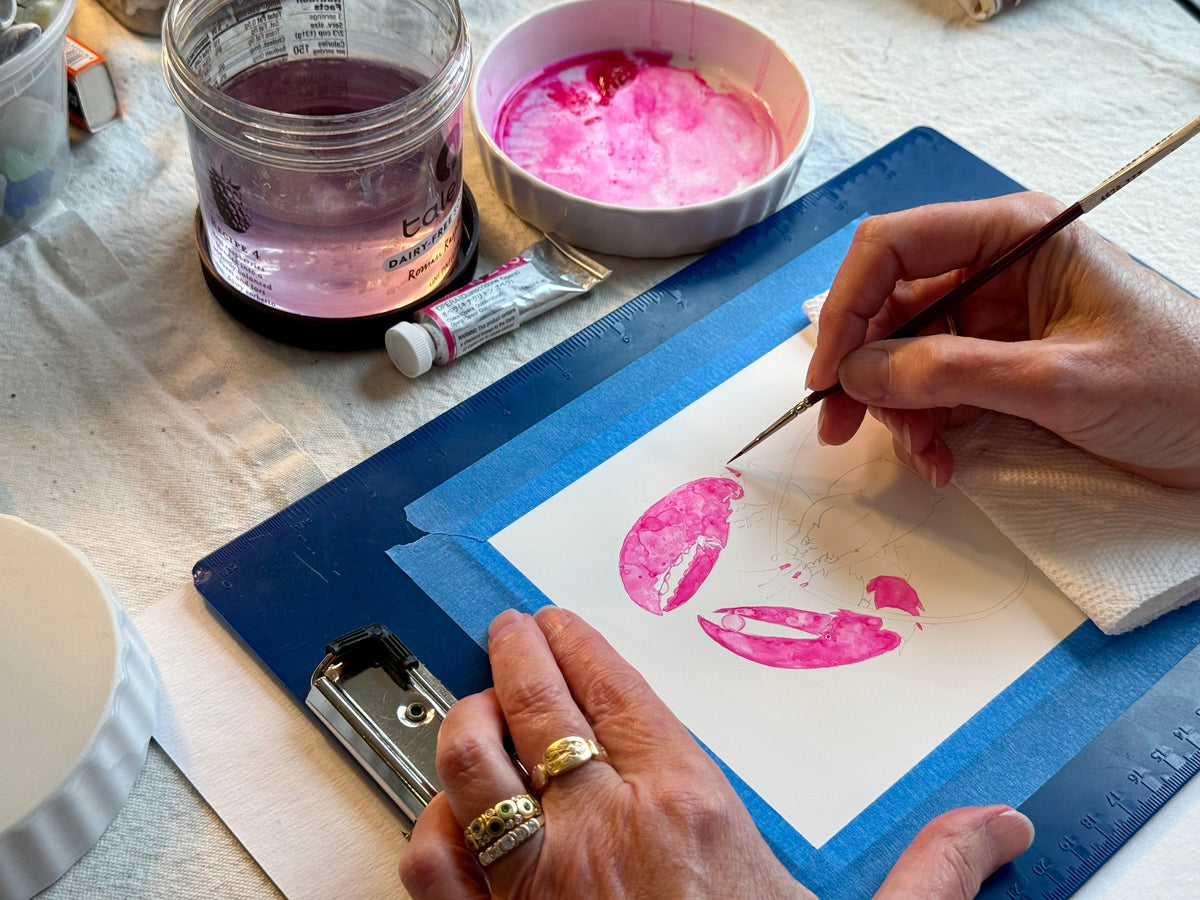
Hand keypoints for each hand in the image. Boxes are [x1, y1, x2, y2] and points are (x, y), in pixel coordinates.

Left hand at [399, 606, 1033, 898]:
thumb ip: (933, 874)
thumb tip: (1000, 830)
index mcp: (685, 813)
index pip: (613, 692)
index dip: (577, 642)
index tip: (561, 620)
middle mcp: (598, 834)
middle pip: (532, 707)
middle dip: (513, 653)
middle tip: (510, 630)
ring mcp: (534, 887)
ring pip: (467, 769)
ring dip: (464, 723)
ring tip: (475, 702)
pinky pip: (430, 865)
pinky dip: (426, 828)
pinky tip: (441, 816)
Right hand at [806, 192, 1199, 488]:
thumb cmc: (1181, 385)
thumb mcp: (1060, 380)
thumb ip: (954, 373)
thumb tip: (861, 373)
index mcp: (1017, 236)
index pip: (895, 247)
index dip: (848, 306)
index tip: (830, 372)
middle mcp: (997, 269)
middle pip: (889, 305)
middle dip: (865, 369)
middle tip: (843, 427)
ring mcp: (996, 319)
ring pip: (902, 354)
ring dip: (897, 409)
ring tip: (925, 455)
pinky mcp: (1000, 364)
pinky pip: (932, 389)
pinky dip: (925, 426)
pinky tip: (943, 460)